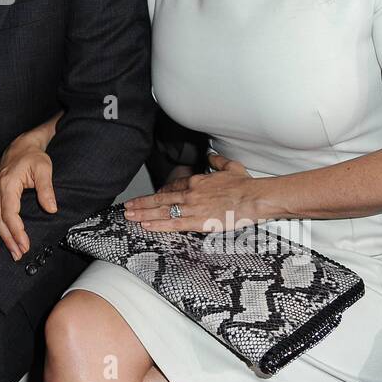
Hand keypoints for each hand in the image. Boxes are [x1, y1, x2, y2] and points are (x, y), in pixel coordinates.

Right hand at [0, 136, 55, 259]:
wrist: (22, 144)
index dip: (16, 232)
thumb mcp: (44, 169)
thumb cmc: (33, 157)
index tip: (24, 245)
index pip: (10, 214)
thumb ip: (46, 189)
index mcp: (7, 184)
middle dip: (7, 239)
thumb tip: (51, 208)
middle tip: (17, 253)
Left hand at [124, 154, 260, 231]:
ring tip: (129, 216)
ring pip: (162, 211)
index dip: (160, 193)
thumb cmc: (245, 185)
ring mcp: (192, 208)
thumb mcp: (230, 167)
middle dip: (142, 203)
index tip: (151, 197)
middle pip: (160, 198)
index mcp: (196, 181)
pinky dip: (158, 224)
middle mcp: (190, 194)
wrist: (254, 198)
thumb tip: (210, 156)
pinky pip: (173, 224)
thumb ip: (217, 161)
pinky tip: (146, 225)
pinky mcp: (198, 222)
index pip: (172, 187)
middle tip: (128, 207)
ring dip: (143, 213)